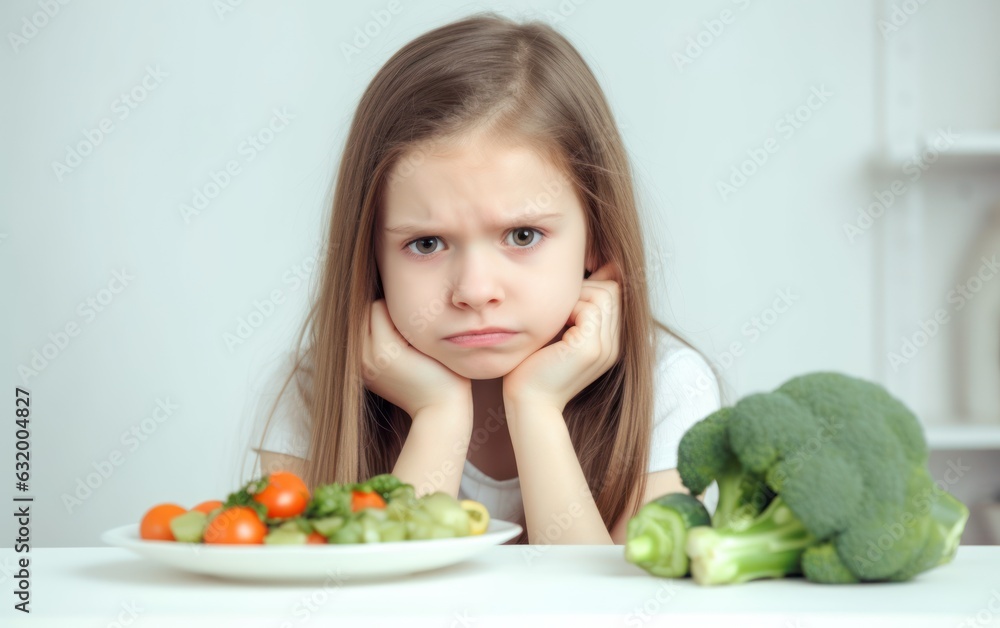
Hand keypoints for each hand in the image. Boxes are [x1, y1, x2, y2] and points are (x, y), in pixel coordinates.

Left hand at [362, 299, 472, 420]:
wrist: (439, 411)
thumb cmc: (443, 374)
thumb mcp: (428, 341)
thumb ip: (404, 318)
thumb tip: (388, 301)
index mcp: (382, 348)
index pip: (377, 306)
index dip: (397, 308)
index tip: (412, 322)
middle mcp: (366, 359)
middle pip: (363, 316)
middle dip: (380, 316)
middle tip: (404, 330)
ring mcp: (362, 369)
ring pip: (360, 329)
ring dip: (375, 328)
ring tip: (398, 340)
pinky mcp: (364, 375)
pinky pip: (361, 345)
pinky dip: (373, 341)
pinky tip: (393, 352)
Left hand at [502, 262, 622, 412]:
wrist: (528, 402)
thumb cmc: (534, 366)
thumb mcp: (558, 332)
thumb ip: (572, 311)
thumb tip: (578, 278)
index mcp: (609, 341)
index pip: (615, 292)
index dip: (592, 283)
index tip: (564, 296)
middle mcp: (614, 344)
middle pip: (613, 289)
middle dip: (584, 286)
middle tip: (557, 306)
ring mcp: (606, 347)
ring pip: (604, 294)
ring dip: (576, 296)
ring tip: (556, 316)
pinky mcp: (591, 348)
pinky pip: (589, 309)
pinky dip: (569, 308)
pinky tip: (553, 325)